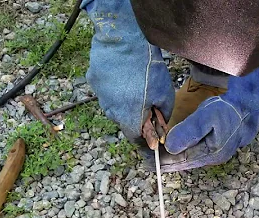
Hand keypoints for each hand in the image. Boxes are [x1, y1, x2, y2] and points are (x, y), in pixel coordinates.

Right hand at [82, 0, 173, 148]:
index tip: (152, 133)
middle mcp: (111, 111)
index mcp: (129, 117)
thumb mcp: (165, 94)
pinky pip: (105, 90)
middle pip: (124, 121)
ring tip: (134, 83)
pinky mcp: (93, 80)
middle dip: (135, 116)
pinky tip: (122, 73)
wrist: (125, 39)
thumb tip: (160, 127)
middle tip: (147, 100)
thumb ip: (163, 115)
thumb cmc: (148, 67)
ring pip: (113, 106)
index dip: (145, 138)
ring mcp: (99, 95)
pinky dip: (114, 87)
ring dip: (124, 101)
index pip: (135, 138)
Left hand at [158, 47, 258, 172]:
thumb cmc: (231, 107)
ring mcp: (220, 149)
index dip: (163, 161)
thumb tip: (171, 147)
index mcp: (211, 153)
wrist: (255, 99)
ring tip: (159, 155)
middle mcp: (215, 155)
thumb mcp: (208, 116)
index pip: (181, 161)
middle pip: (186, 161)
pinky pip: (198, 148)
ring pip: (192, 155)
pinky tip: (178, 145)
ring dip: (175, 155)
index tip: (146, 161)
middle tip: (148, 159)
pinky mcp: (221, 140)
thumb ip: (189, 132)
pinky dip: (185, 148)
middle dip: (167, 160)